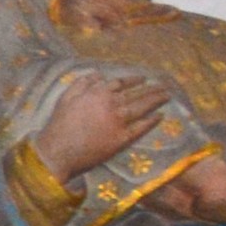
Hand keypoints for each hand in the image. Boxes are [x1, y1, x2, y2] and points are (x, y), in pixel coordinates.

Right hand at [32, 71, 169, 177]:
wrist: (59, 151)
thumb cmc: (59, 125)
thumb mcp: (66, 98)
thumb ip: (82, 83)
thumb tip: (98, 74)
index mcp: (97, 93)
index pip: (121, 82)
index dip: (134, 80)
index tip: (144, 79)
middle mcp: (111, 104)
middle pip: (137, 94)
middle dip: (152, 89)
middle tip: (165, 86)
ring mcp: (119, 121)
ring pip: (142, 107)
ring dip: (156, 101)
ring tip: (167, 96)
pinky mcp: (123, 138)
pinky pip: (141, 127)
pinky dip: (151, 121)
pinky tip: (159, 116)